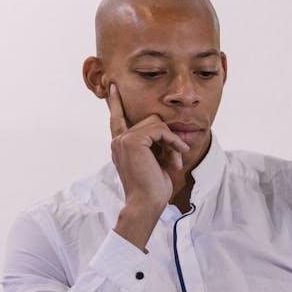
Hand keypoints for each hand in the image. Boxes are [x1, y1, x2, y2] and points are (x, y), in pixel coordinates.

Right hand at [106, 83, 189, 249]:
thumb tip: (165, 132)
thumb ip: (153, 145)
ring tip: (175, 161)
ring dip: (171, 142)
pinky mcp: (133, 141)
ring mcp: (123, 139)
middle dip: (166, 137)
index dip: (115, 103)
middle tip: (175, 158)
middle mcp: (118, 140)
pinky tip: (178, 154)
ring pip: (156, 123)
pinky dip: (173, 142)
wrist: (146, 203)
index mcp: (120, 146)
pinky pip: (160, 130)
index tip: (113, 88)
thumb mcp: (154, 162)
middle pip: (149, 120)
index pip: (117, 119)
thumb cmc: (152, 188)